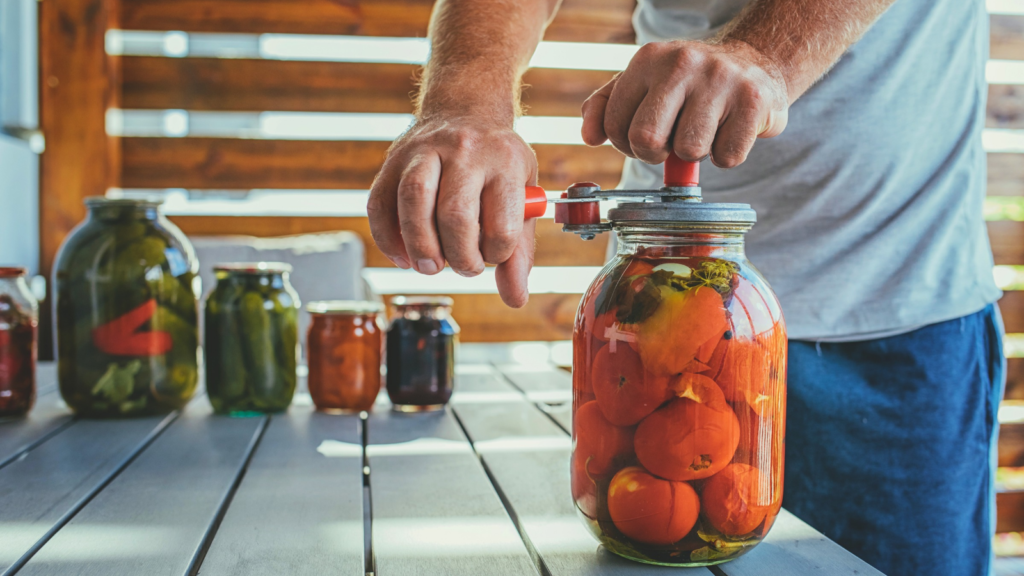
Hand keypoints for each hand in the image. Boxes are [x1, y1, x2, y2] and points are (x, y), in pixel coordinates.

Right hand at [367, 118, 538, 307]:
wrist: (466, 110)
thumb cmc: (497, 164)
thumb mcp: (521, 197)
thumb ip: (519, 251)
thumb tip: (515, 298)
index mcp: (505, 161)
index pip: (501, 225)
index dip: (495, 255)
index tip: (492, 256)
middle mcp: (465, 150)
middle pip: (454, 215)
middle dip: (458, 256)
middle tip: (462, 266)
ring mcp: (424, 150)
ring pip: (413, 201)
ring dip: (420, 247)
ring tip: (430, 266)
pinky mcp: (393, 159)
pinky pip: (379, 204)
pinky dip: (388, 239)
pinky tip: (404, 256)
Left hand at [581, 39, 788, 167]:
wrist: (754, 63)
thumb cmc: (688, 84)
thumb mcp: (641, 84)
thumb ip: (605, 108)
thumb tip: (589, 137)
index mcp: (647, 59)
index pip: (615, 125)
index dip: (626, 146)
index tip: (645, 139)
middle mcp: (682, 63)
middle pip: (647, 140)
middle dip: (655, 154)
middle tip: (670, 143)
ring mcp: (720, 79)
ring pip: (689, 151)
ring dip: (694, 154)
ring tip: (704, 130)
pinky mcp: (753, 101)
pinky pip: (727, 157)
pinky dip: (726, 155)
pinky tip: (728, 131)